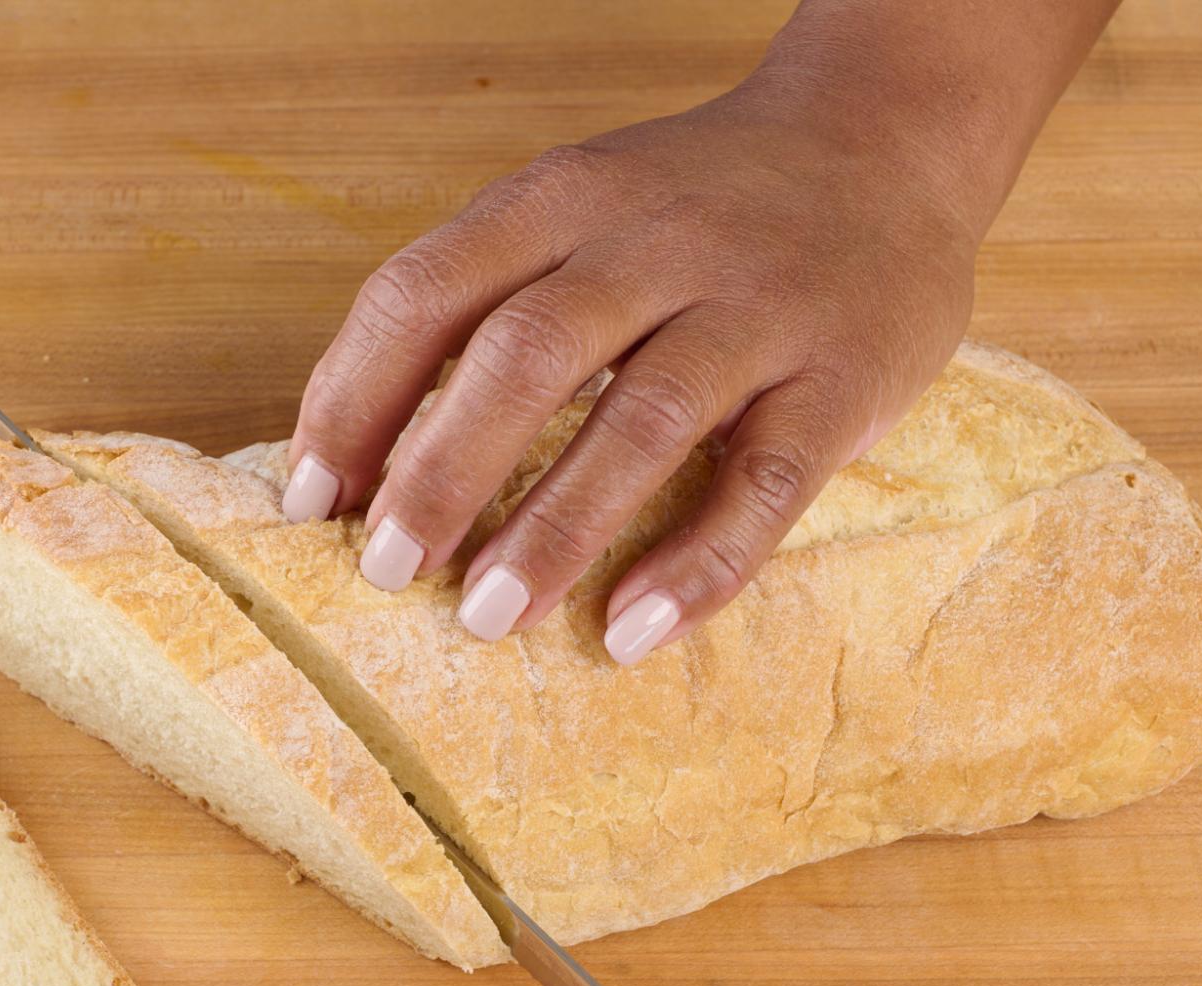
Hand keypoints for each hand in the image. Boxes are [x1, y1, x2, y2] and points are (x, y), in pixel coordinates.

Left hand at [282, 0, 1116, 663]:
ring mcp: (755, 306)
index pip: (425, 292)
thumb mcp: (578, 209)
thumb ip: (484, 301)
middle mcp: (653, 241)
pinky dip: (698, 562)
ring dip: (555, 526)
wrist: (890, 140)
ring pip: (642, 419)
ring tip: (489, 616)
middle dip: (441, 471)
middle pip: (525, 355)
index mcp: (560, 199)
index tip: (311, 502)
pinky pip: (766, 479)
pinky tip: (634, 628)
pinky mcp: (844, 374)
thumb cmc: (698, 207)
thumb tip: (362, 456)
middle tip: (388, 571)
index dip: (354, 400)